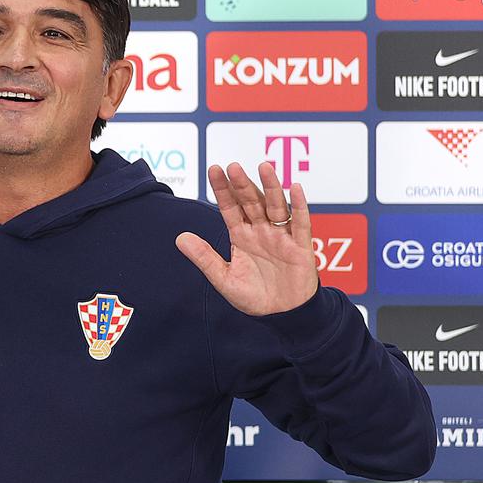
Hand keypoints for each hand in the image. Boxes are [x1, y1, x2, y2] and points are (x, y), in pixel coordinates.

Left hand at [176, 161, 319, 316]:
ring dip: (270, 187)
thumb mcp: (223, 278)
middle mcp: (261, 232)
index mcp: (241, 236)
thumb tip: (180, 238)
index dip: (223, 189)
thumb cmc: (254, 297)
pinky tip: (295, 189)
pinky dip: (299, 207)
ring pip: (276, 207)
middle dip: (242, 185)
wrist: (281, 316)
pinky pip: (301, 224)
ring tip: (263, 167)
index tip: (214, 169)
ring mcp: (281, 237)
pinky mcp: (301, 247)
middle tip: (232, 166)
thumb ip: (204, 258)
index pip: (230, 207)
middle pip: (251, 202)